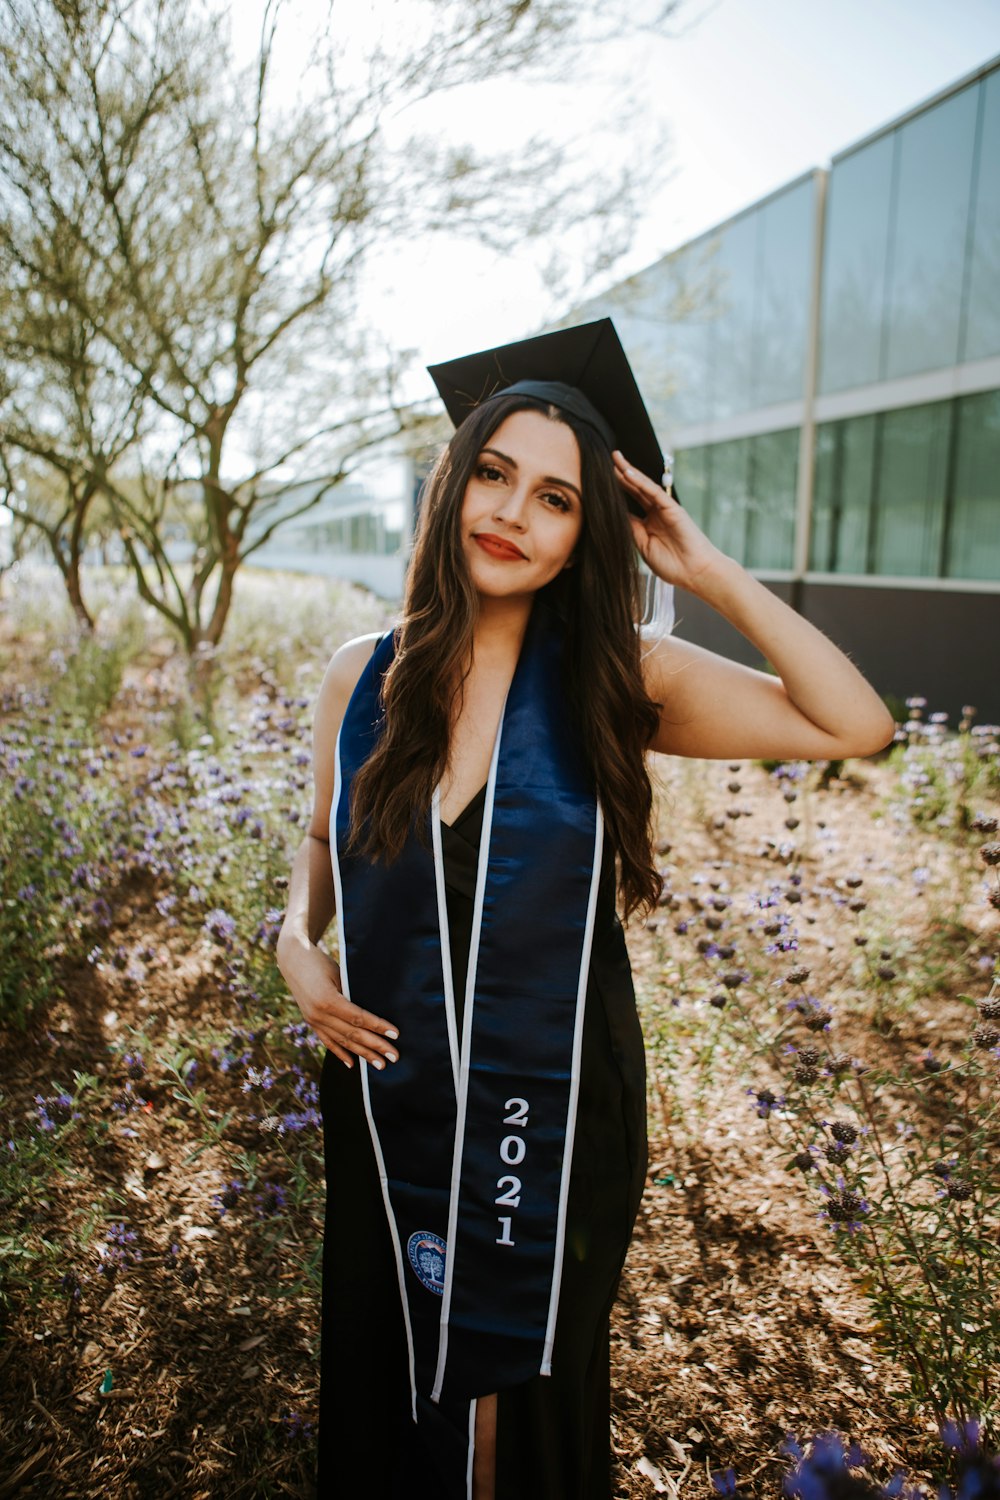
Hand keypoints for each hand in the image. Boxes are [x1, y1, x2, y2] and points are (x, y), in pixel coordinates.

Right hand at [277, 932, 398, 1070]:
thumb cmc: (321, 962)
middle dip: (375, 1047)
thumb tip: (375, 1010)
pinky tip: (352, 1065)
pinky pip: (328, 1041)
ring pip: (342, 1041)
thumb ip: (352, 993)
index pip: (358, 1018)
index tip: (395, 1035)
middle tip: (394, 1057)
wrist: (293, 960)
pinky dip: (340, 1053)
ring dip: (362, 1054)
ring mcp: (313, 1020)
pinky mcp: (311, 1022)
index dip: (378, 1027)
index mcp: (327, 1000)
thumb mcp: (338, 973)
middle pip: (352, 1034)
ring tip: (380, 1065)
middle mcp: (319, 1014)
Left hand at [613, 450, 725, 592]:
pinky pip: (654, 492)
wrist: (693, 573)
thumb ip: (631, 527)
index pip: (630, 501)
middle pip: (636, 488)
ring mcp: (664, 509)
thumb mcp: (642, 545)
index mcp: (648, 522)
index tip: (600, 481)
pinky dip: (641, 482)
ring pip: (644, 486)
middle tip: (607, 459)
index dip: (617, 490)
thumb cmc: (671, 564)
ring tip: (616, 459)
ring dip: (630, 472)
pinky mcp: (673, 508)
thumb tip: (614, 514)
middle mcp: (656, 512)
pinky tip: (628, 474)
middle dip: (622, 474)